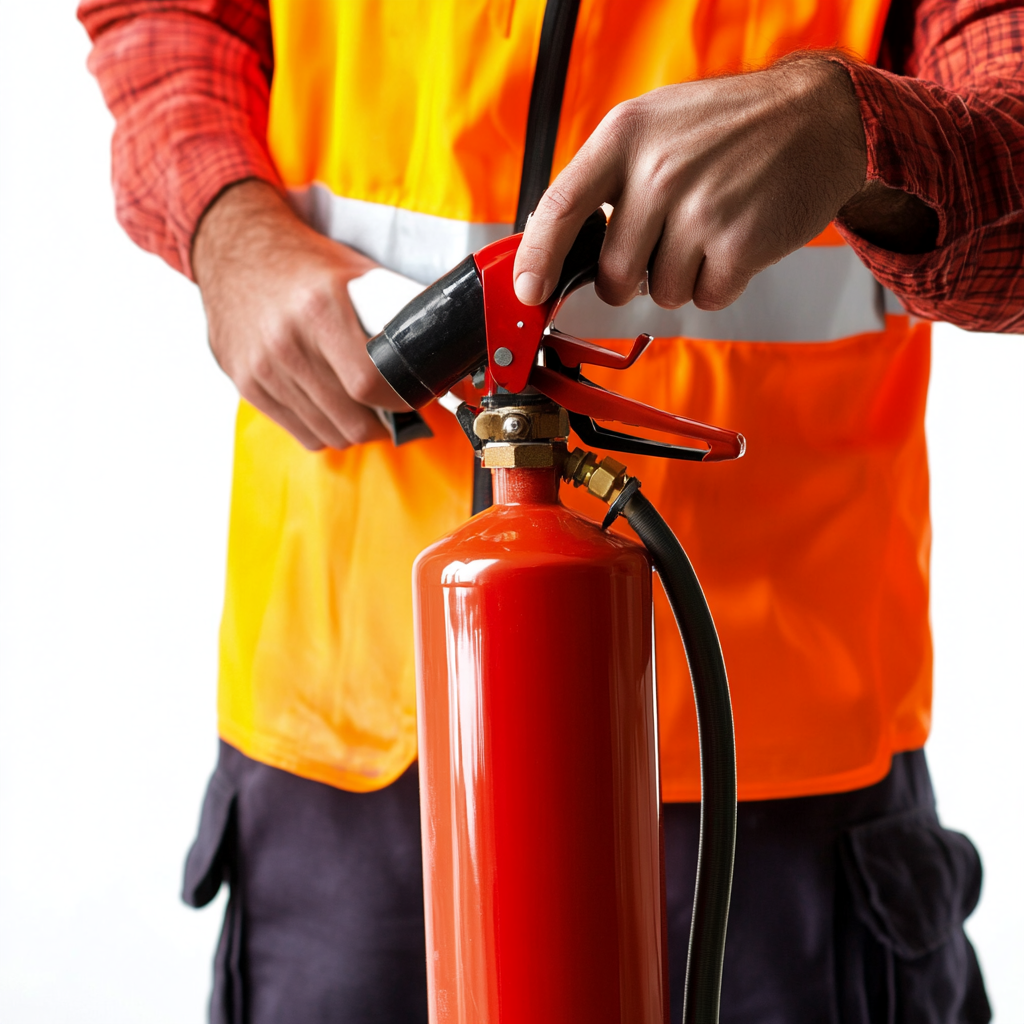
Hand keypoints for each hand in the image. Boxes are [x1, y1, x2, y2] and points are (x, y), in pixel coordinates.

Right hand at [193, 179, 406, 450]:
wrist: (233, 245)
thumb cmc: (302, 260)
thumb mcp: (354, 272)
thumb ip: (390, 309)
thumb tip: (438, 341)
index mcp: (319, 310)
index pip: (367, 384)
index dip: (399, 401)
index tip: (412, 399)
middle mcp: (286, 343)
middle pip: (350, 420)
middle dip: (381, 424)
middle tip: (392, 409)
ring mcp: (262, 367)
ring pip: (327, 433)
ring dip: (353, 430)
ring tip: (364, 410)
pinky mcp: (246, 382)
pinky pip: (299, 432)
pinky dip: (323, 429)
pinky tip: (332, 410)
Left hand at [514, 57, 876, 311]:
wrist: (820, 118)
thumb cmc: (731, 126)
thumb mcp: (656, 125)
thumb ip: (606, 178)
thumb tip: (555, 244)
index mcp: (626, 136)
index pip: (561, 207)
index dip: (537, 259)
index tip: (528, 292)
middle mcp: (658, 171)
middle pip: (613, 275)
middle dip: (631, 278)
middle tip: (660, 246)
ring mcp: (700, 209)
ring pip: (661, 292)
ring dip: (681, 278)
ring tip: (707, 230)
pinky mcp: (739, 244)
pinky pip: (705, 298)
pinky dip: (718, 284)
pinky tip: (734, 242)